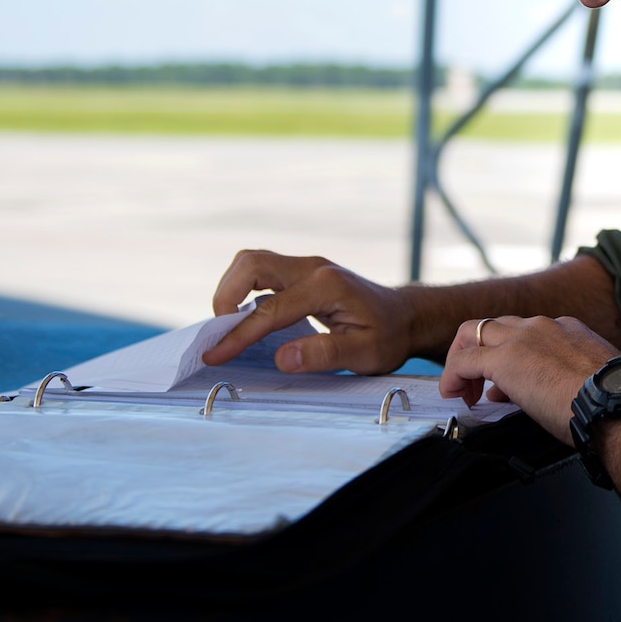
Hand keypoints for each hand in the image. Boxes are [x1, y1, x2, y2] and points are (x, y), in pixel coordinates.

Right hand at [205, 250, 412, 374]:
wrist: (406, 317)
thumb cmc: (389, 337)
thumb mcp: (366, 353)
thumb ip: (325, 354)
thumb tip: (283, 358)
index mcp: (326, 286)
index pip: (270, 309)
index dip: (239, 334)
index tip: (215, 355)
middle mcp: (312, 267)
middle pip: (252, 264)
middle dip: (225, 296)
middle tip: (220, 335)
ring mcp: (306, 266)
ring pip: (253, 263)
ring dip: (231, 290)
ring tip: (228, 328)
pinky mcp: (302, 273)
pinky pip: (262, 272)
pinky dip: (243, 290)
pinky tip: (245, 319)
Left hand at [441, 315, 618, 440]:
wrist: (616, 404)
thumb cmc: (612, 402)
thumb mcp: (590, 381)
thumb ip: (565, 378)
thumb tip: (545, 394)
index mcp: (567, 330)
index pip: (526, 332)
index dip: (510, 356)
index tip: (507, 385)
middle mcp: (543, 326)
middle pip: (495, 326)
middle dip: (481, 352)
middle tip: (478, 385)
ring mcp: (522, 339)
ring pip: (474, 332)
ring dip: (462, 360)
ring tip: (462, 390)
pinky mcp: (504, 360)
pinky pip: (463, 360)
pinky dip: (452, 375)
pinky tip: (452, 394)